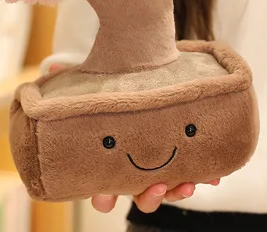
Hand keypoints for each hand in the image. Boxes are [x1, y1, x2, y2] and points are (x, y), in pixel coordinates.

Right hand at [44, 65, 220, 213]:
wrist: (144, 68)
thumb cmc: (116, 81)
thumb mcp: (95, 78)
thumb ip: (74, 75)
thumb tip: (53, 67)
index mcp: (110, 156)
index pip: (101, 188)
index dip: (103, 197)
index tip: (107, 198)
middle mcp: (134, 164)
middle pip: (138, 194)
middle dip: (148, 196)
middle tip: (156, 187)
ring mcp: (159, 160)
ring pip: (167, 186)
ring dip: (177, 189)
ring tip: (188, 183)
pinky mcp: (182, 149)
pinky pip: (192, 168)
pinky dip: (204, 173)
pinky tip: (213, 174)